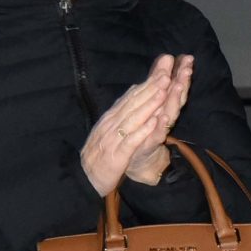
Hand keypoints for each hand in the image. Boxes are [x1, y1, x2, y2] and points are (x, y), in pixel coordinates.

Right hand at [79, 54, 192, 196]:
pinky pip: (132, 140)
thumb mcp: (109, 128)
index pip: (130, 98)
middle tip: (167, 74)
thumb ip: (121, 110)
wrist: (84, 178)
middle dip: (150, 89)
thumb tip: (134, 89)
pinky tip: (155, 122)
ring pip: (134, 118)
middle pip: (133, 104)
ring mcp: (114, 139)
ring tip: (163, 92)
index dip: (146, 85)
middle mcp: (112, 125)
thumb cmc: (100, 154)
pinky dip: (143, 130)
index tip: (162, 71)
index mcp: (111, 118)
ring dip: (149, 105)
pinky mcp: (117, 155)